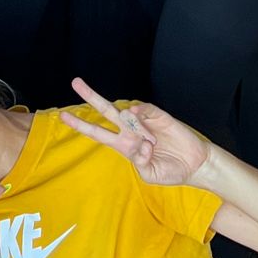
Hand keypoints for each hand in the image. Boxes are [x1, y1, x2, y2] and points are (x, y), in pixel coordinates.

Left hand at [61, 79, 210, 184]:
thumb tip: (140, 146)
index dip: (81, 125)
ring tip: (152, 144)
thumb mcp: (151, 174)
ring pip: (127, 113)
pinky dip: (142, 115)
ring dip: (135, 128)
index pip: (98, 133)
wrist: (194, 165)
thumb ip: (141, 164)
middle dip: (90, 96)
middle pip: (106, 110)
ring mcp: (144, 122)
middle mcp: (130, 131)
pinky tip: (143, 123)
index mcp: (124, 146)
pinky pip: (145, 110)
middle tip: (75, 82)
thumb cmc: (170, 171)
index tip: (63, 116)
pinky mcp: (159, 116)